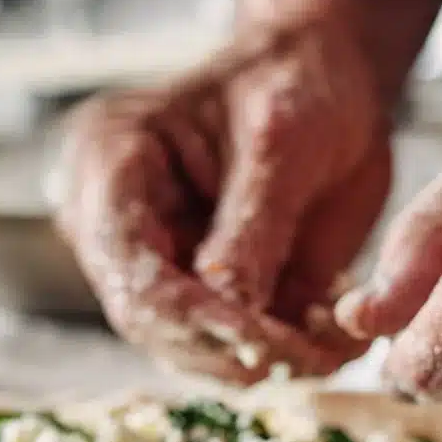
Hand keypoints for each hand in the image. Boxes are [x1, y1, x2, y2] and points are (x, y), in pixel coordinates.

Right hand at [56, 16, 391, 382]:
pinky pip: (223, 347)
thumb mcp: (283, 139)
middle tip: (311, 359)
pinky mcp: (192, 295)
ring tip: (330, 350)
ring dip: (257, 363)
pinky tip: (326, 344)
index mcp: (111, 163)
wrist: (326, 78)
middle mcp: (113, 224)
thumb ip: (254, 225)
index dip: (192, 316)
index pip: (131, 265)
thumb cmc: (297, 82)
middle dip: (229, 350)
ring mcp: (151, 265)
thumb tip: (234, 309)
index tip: (263, 343)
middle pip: (148, 320)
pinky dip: (275, 357)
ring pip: (184, 348)